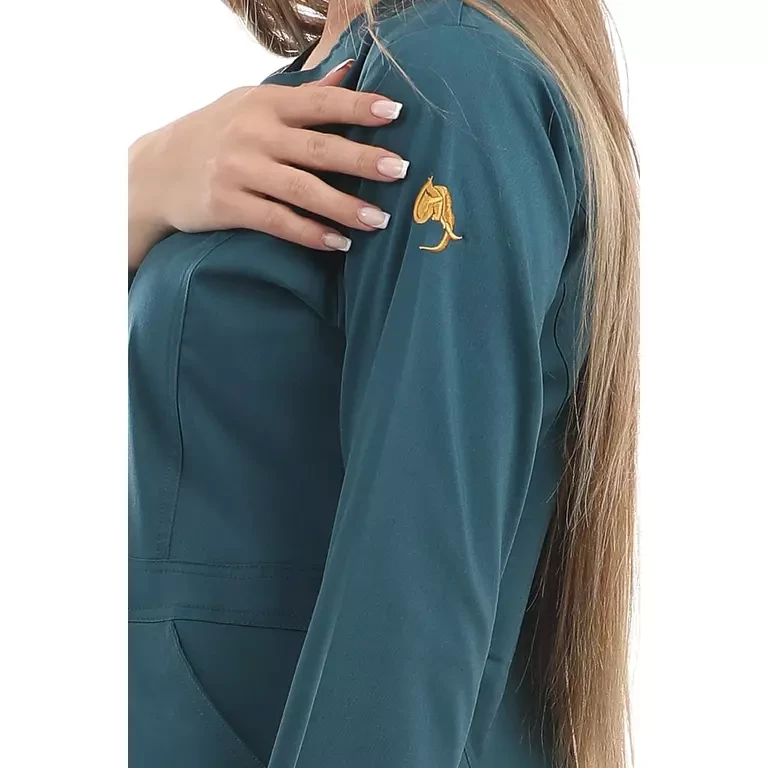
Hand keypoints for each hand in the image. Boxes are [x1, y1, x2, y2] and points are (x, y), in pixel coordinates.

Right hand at [128, 59, 408, 269]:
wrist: (154, 171)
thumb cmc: (214, 134)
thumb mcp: (251, 104)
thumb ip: (302, 95)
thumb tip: (348, 71)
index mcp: (265, 103)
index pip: (321, 102)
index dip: (359, 106)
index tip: (396, 112)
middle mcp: (253, 133)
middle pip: (319, 148)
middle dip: (364, 159)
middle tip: (402, 171)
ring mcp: (239, 170)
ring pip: (302, 190)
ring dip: (344, 206)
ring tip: (379, 220)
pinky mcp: (227, 205)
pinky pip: (277, 222)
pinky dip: (310, 233)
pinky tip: (337, 243)